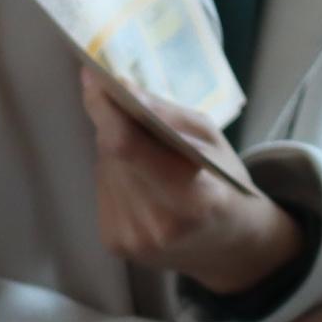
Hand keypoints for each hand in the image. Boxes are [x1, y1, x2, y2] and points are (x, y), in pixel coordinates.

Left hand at [83, 72, 297, 292]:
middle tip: (121, 104)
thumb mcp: (213, 140)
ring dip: (115, 150)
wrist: (228, 245)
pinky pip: (103, 190)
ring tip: (144, 152)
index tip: (92, 76)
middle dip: (113, 123)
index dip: (104, 109)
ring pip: (105, 170)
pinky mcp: (115, 243)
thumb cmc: (224, 184)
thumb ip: (168, 115)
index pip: (127, 147)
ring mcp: (133, 239)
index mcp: (194, 199)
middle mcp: (158, 225)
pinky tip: (139, 179)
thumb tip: (121, 87)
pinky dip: (116, 174)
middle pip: (113, 155)